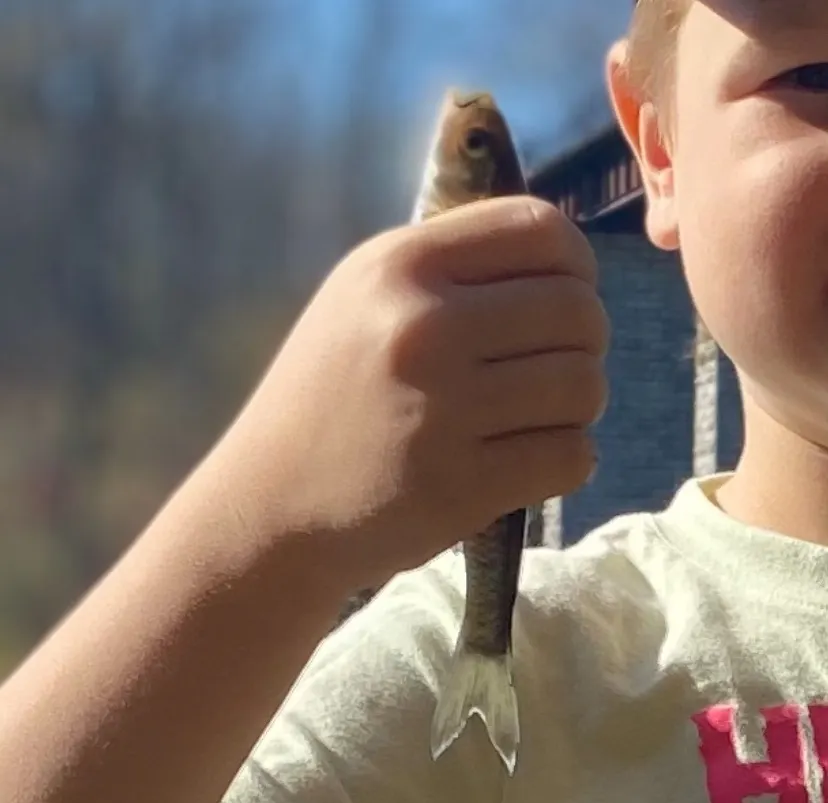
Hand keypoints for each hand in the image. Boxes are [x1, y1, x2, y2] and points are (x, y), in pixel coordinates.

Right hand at [206, 195, 608, 587]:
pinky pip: (573, 456)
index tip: (563, 299)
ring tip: (533, 418)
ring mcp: (444, 408)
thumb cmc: (326, 398)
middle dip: (582, 344)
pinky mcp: (462, 485)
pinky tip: (525, 461)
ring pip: (585, 386)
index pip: (542, 229)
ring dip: (576, 406)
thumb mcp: (363, 302)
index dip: (576, 265)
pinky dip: (565, 460)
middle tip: (547, 371)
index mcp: (400, 264)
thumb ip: (451, 270)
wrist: (270, 505)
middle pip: (579, 311)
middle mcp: (424, 325)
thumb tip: (563, 264)